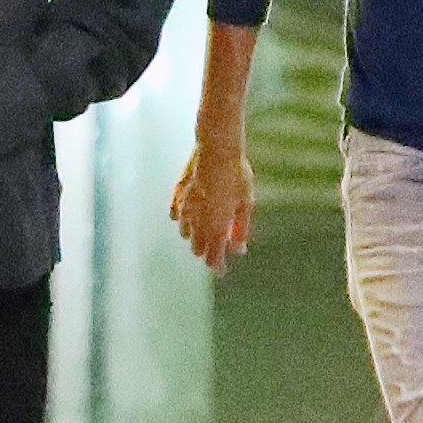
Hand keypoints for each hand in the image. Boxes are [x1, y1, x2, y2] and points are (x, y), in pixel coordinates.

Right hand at [171, 143, 254, 274]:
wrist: (216, 150)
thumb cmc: (236, 176)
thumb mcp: (246, 203)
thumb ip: (241, 228)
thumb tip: (239, 248)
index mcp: (216, 227)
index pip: (213, 257)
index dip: (217, 267)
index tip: (221, 272)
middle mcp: (196, 222)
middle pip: (197, 248)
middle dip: (207, 251)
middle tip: (218, 247)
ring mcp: (183, 209)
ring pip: (185, 233)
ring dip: (195, 235)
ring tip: (205, 228)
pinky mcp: (176, 196)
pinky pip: (176, 215)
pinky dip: (183, 219)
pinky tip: (190, 213)